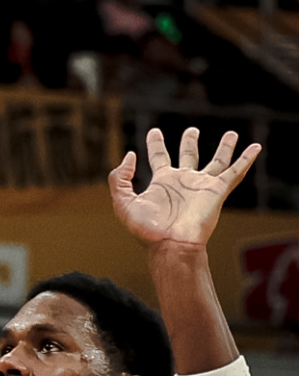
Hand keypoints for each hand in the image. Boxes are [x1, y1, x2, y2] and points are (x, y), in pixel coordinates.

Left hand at [109, 126, 260, 248]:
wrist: (170, 244)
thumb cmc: (147, 229)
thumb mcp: (123, 201)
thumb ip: (120, 178)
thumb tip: (130, 155)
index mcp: (162, 182)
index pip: (159, 156)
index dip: (156, 143)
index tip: (155, 131)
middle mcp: (183, 182)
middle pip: (188, 155)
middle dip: (190, 142)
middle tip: (192, 130)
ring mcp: (202, 185)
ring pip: (217, 162)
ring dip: (225, 148)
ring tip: (231, 134)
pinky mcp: (217, 191)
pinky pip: (235, 172)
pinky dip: (246, 159)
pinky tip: (255, 148)